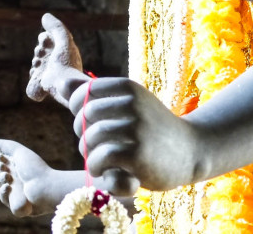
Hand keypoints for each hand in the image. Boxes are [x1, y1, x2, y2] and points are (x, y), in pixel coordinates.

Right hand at [0, 139, 55, 216]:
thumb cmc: (35, 168)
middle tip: (4, 166)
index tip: (2, 157)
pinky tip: (8, 187)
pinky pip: (5, 200)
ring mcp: (15, 193)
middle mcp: (14, 180)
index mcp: (14, 168)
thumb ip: (4, 146)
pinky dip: (4, 193)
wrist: (47, 186)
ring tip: (8, 177)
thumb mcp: (19, 152)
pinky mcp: (17, 206)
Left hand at [70, 77, 197, 192]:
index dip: (78, 111)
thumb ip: (94, 94)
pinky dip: (96, 167)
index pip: (82, 93)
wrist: (192, 150)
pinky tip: (104, 170)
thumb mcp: (128, 103)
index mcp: (127, 87)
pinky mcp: (137, 154)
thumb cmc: (152, 127)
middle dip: (83, 133)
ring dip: (89, 153)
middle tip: (96, 145)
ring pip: (90, 138)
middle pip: (84, 116)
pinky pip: (100, 157)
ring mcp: (136, 128)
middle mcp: (132, 103)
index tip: (90, 123)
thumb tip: (60, 82)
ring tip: (100, 160)